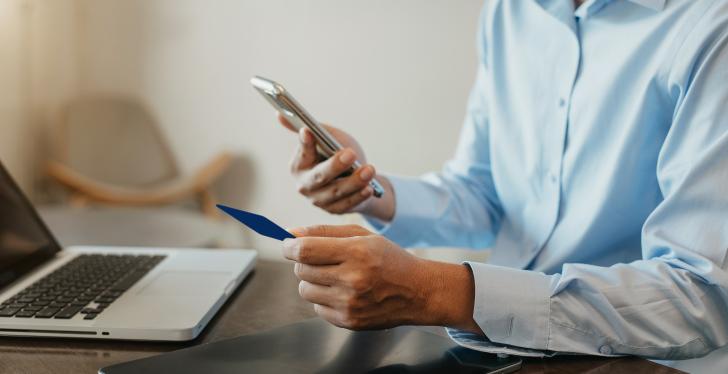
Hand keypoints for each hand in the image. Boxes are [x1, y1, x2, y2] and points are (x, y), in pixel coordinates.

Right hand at [278, 115, 393, 220]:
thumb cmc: (337, 154)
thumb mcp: (327, 139)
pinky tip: (369, 188)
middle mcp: (305, 185)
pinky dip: (359, 196)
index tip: (308, 131)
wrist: (354, 178)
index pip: (302, 154)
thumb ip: (314, 129)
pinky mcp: (335, 210)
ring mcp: (319, 200)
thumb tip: (280, 114)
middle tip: (351, 153)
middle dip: (335, 165)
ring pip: (336, 191)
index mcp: (298, 165)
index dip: (305, 144)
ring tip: (369, 170)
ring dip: (354, 181)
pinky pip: (347, 204)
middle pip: (319, 176)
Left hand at [282, 224, 481, 332]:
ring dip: (312, 281)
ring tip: (334, 276)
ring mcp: (350, 304)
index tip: (288, 244)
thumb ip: (324, 232)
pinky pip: (317, 308)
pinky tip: (343, 292)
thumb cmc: (388, 259)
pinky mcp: (349, 321)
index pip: (305, 250)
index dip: (290, 246)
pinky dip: (323, 299)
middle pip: (301, 270)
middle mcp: (352, 279)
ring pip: (305, 290)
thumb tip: (290, 234)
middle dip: (304, 262)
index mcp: (356, 252)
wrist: (417, 292)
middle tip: (322, 259)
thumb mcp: (362, 236)